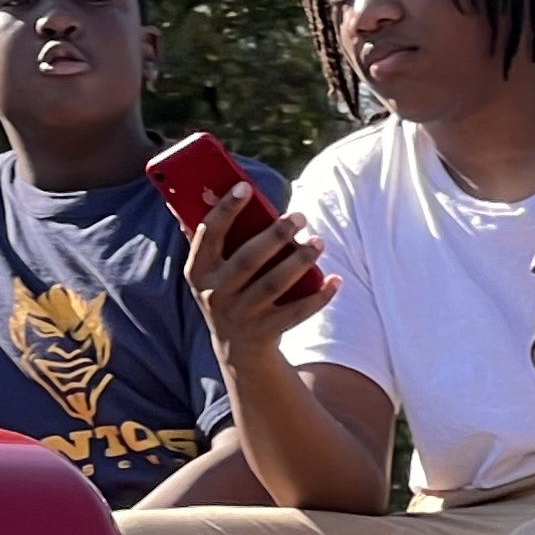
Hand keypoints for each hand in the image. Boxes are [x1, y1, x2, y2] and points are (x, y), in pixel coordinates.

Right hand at [186, 199, 335, 364]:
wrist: (237, 348)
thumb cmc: (228, 291)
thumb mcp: (210, 269)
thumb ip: (208, 235)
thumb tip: (204, 189)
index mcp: (198, 271)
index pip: (208, 235)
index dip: (226, 210)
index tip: (246, 186)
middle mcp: (216, 294)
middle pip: (248, 260)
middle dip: (275, 235)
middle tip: (299, 216)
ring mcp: (242, 315)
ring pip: (274, 285)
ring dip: (300, 261)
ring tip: (319, 241)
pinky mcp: (266, 332)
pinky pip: (296, 313)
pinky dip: (318, 297)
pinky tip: (335, 279)